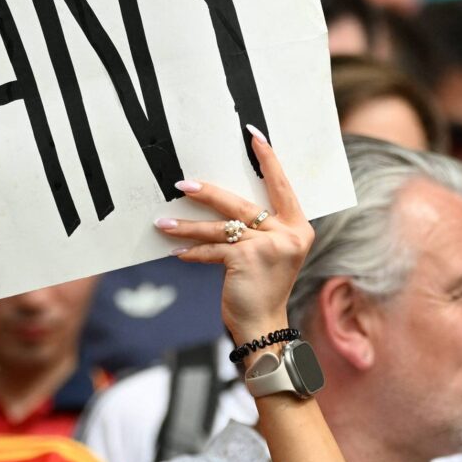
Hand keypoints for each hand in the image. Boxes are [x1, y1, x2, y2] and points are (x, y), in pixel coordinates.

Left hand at [157, 131, 312, 344]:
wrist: (264, 326)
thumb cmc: (263, 287)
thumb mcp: (271, 253)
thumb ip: (259, 229)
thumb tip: (224, 202)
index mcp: (298, 227)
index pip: (281, 185)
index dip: (268, 159)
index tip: (253, 135)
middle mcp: (288, 234)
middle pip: (242, 203)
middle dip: (209, 193)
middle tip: (183, 183)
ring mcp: (268, 246)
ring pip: (221, 226)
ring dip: (188, 225)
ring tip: (163, 222)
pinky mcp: (246, 259)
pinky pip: (212, 249)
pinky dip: (192, 252)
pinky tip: (176, 252)